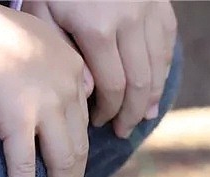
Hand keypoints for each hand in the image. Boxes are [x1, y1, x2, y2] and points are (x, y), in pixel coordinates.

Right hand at [0, 1, 91, 176]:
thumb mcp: (36, 33)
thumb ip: (55, 57)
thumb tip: (69, 81)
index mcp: (73, 68)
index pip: (83, 117)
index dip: (79, 145)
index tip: (74, 162)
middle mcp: (66, 89)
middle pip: (79, 143)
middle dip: (76, 173)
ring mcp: (45, 107)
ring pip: (62, 158)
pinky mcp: (18, 121)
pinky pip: (24, 165)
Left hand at [24, 1, 176, 138]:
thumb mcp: (42, 10)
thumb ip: (61, 51)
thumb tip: (85, 90)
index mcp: (97, 28)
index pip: (113, 87)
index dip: (108, 112)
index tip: (98, 124)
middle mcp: (129, 21)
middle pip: (141, 83)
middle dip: (133, 113)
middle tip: (123, 131)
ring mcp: (149, 10)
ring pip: (159, 66)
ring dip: (152, 96)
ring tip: (143, 116)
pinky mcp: (160, 1)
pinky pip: (167, 42)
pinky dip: (164, 67)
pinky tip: (156, 85)